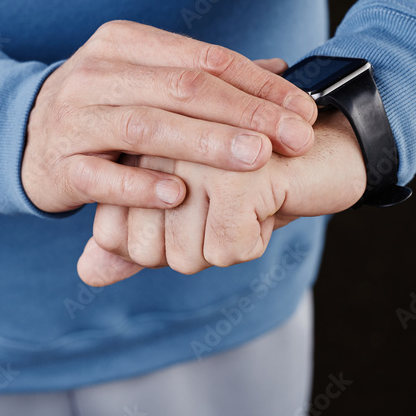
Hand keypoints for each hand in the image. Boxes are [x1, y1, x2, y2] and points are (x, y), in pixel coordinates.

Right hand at [21, 21, 317, 212]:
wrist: (21, 136)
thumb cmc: (104, 107)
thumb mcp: (148, 78)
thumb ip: (206, 75)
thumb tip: (280, 68)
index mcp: (125, 43)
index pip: (204, 57)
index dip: (259, 85)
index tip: (302, 112)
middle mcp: (97, 73)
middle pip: (183, 87)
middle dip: (246, 113)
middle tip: (294, 137)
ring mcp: (74, 118)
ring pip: (147, 127)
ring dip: (206, 143)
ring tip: (256, 159)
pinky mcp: (59, 165)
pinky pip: (103, 177)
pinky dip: (141, 185)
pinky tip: (180, 194)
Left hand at [77, 110, 366, 285]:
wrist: (327, 148)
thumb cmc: (251, 182)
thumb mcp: (187, 214)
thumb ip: (132, 244)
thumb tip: (87, 274)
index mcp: (134, 144)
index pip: (110, 233)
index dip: (157, 244)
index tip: (196, 210)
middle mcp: (154, 141)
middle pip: (145, 251)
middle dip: (193, 248)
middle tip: (227, 207)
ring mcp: (194, 153)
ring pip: (183, 256)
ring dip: (227, 245)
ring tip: (250, 201)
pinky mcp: (236, 171)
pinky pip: (226, 252)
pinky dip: (254, 242)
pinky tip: (270, 203)